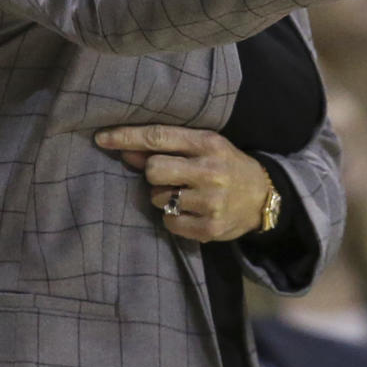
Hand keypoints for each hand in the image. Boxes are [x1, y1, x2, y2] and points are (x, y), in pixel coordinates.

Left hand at [95, 124, 268, 241]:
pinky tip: (189, 211)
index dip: (126, 137)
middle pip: (153, 169)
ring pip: (159, 198)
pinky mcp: (209, 229)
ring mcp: (210, 202)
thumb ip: (166, 147)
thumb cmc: (225, 164)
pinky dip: (173, 218)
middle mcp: (209, 171)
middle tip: (168, 175)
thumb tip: (125, 150)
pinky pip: (169, 223)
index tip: (101, 137)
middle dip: (152, 172)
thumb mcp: (202, 146)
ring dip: (163, 196)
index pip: (158, 137)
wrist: (264, 196)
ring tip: (184, 193)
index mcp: (207, 143)